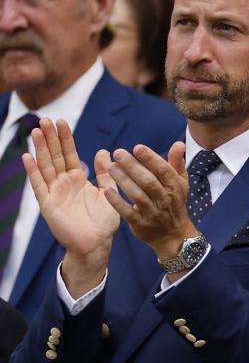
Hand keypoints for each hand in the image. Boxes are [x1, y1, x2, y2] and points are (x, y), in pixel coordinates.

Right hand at [22, 120, 118, 293]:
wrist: (97, 243)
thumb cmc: (104, 221)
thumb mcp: (108, 192)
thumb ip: (105, 173)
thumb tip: (103, 151)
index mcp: (78, 179)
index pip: (69, 154)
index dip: (65, 139)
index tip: (61, 121)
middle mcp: (64, 183)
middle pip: (55, 156)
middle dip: (50, 138)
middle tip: (45, 119)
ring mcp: (54, 192)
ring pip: (46, 166)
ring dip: (40, 149)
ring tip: (36, 131)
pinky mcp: (48, 204)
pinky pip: (39, 185)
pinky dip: (33, 171)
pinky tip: (27, 157)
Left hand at [98, 142, 197, 265]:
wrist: (174, 235)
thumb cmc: (174, 204)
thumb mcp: (179, 184)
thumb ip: (176, 163)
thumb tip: (178, 143)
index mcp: (175, 187)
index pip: (164, 170)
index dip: (151, 158)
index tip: (137, 147)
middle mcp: (166, 199)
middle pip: (148, 181)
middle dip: (133, 166)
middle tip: (118, 153)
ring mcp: (153, 213)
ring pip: (138, 195)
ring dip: (123, 181)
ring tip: (111, 167)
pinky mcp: (141, 224)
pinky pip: (128, 212)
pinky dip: (118, 202)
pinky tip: (107, 191)